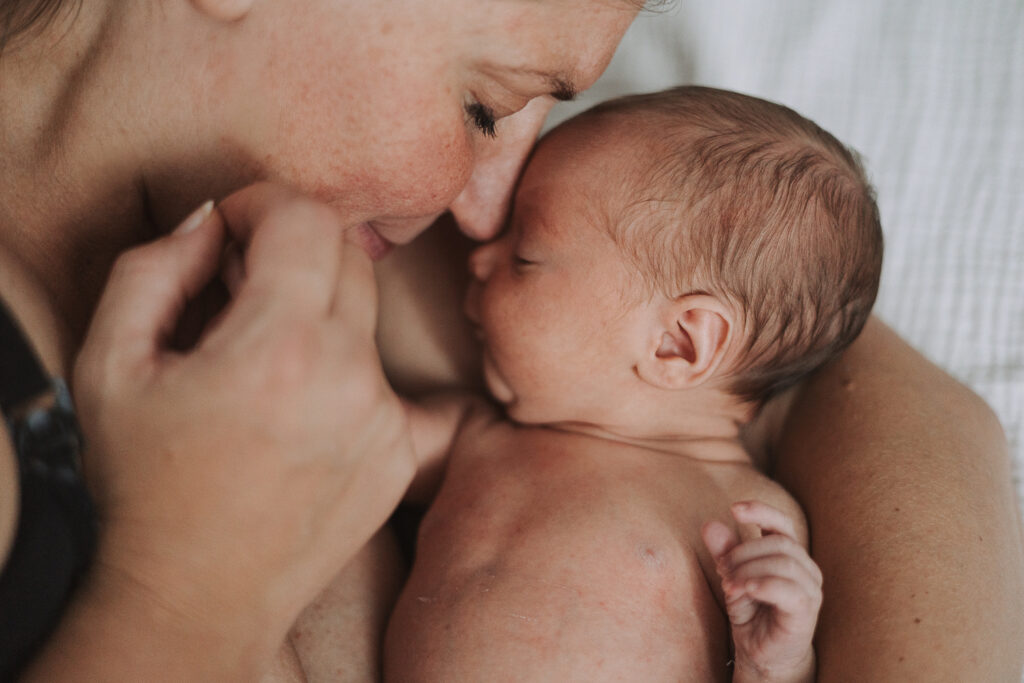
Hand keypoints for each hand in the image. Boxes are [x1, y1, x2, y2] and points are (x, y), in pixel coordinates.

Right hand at [74, 184, 415, 655]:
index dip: (263, 205)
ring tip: (263, 364)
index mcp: (279, 347)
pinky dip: (346, 372)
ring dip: (318, 315)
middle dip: (294, 251)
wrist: (197, 595)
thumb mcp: (108, 366)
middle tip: (242, 293)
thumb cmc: (144, 486)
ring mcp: (386, 420)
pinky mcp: (402, 453)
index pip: (308, 218)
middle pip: (348, 257)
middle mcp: (350, 379)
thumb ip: (154, 270)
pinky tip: (302, 407)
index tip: (234, 231)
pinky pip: (387, 379)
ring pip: (366, 316)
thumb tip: (210, 223)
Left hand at [702, 501, 821, 682]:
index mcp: (789, 555)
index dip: (761, 511)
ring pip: (783, 562)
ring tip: (730, 586)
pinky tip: (745, 590)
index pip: (782, 523)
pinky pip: (789, 589)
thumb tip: (709, 525)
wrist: (761, 653)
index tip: (734, 509)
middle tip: (722, 571)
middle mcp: (805, 568)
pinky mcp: (807, 610)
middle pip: (778, 542)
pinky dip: (763, 584)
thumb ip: (724, 553)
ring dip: (749, 570)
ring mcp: (810, 589)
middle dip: (743, 552)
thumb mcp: (732, 578)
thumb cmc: (751, 613)